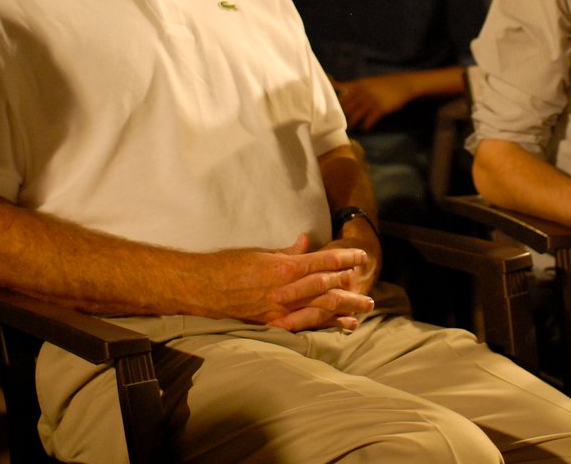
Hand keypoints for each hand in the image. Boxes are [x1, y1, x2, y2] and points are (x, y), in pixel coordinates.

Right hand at [193, 235, 374, 331]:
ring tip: (363, 310)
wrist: (201, 288)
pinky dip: (326, 325)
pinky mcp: (273, 325)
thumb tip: (306, 242)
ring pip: (321, 309)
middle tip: (369, 292)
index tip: (361, 257)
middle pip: (328, 288)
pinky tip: (341, 327)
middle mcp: (286, 290)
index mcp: (284, 267)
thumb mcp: (260, 252)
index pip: (323, 261)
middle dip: (351, 289)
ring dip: (345, 310)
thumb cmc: (228, 265)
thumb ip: (287, 251)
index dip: (345, 259)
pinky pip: (305, 325)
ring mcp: (281, 310)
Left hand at [334, 74, 414, 130]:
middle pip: (347, 107)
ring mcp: (371, 101)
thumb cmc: (385, 84)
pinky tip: (365, 128)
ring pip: (356, 115)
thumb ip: (356, 87)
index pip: (341, 93)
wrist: (403, 85)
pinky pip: (369, 120)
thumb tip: (343, 93)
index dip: (334, 102)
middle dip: (342, 116)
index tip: (329, 109)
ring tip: (351, 128)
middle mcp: (363, 92)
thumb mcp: (369, 82)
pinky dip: (366, 125)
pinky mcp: (380, 108)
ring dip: (352, 123)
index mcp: (359, 85)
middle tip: (338, 123)